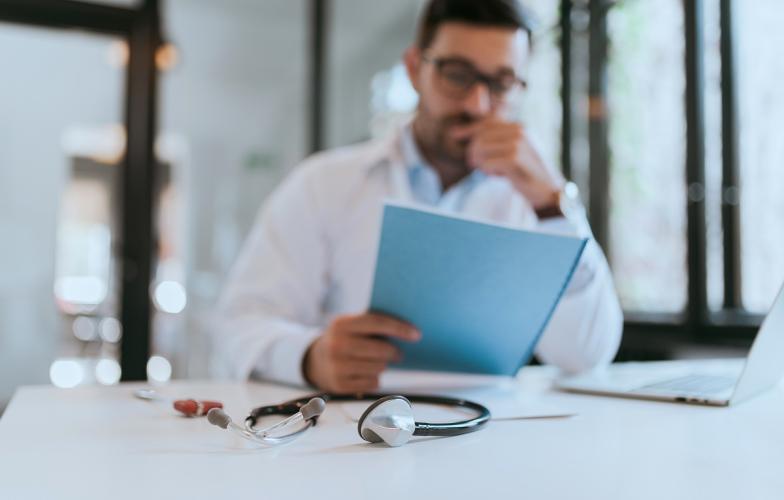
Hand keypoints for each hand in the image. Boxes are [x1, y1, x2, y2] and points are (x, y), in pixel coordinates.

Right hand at [303, 313, 420, 393]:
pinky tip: (366, 372)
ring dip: (383, 365)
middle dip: (395, 352)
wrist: (315, 360)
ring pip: (378, 368)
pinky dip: (374, 378)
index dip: (399, 328)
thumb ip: (373, 323)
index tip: (417, 334)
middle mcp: (337, 344)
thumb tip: (408, 330)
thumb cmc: (344, 339)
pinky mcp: (340, 385)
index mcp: (341, 324)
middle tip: (399, 354)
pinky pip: (372, 383)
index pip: (376, 323)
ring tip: (376, 362)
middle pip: (380, 350)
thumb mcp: (351, 325)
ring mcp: (336, 366)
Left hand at [451, 118, 563, 209]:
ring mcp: (517, 144)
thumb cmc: (529, 173)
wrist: (548, 190)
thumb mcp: (515, 151)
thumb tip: (472, 139)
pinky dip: (488, 171)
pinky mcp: (514, 159)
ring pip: (480, 148)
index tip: (454, 134)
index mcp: (519, 127)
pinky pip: (486, 163)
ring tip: (492, 171)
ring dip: (481, 163)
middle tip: (478, 165)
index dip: (469, 129)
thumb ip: (499, 141)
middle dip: (474, 152)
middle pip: (480, 137)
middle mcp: (519, 131)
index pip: (487, 123)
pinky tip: (500, 175)